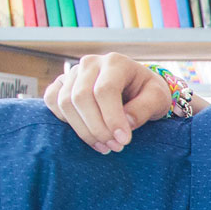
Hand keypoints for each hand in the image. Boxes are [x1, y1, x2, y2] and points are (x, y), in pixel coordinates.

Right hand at [42, 52, 167, 153]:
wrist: (136, 87)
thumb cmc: (148, 93)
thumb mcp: (158, 99)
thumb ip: (145, 109)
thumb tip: (126, 123)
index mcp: (116, 62)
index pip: (105, 90)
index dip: (112, 118)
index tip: (123, 141)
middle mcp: (90, 63)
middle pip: (82, 97)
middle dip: (97, 128)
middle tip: (115, 147)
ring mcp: (73, 72)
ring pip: (65, 102)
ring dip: (83, 130)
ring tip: (104, 146)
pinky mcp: (61, 84)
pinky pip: (52, 101)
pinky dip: (64, 120)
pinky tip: (86, 133)